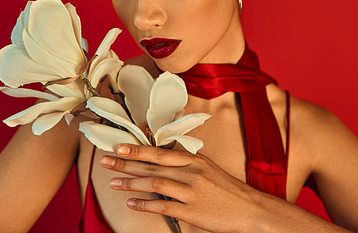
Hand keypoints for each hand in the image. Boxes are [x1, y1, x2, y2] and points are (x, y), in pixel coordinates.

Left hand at [100, 144, 265, 231]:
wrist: (250, 209)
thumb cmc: (227, 190)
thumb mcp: (209, 169)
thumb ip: (187, 165)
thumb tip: (162, 163)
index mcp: (196, 160)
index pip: (161, 152)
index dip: (138, 149)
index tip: (119, 146)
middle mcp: (192, 172)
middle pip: (153, 165)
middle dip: (127, 163)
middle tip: (106, 160)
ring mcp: (192, 192)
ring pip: (155, 183)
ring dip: (131, 183)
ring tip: (114, 182)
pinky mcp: (192, 211)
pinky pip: (163, 206)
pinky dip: (145, 204)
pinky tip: (132, 202)